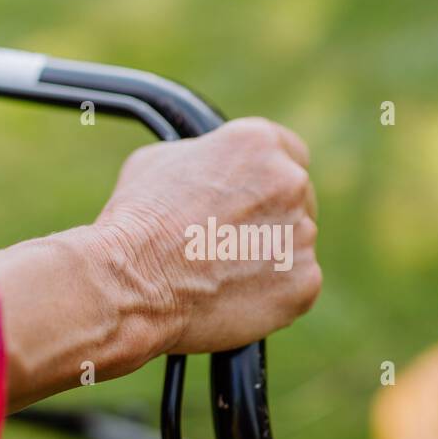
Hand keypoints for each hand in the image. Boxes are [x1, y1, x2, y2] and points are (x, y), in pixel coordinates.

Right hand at [95, 117, 320, 352]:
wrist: (132, 281)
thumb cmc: (137, 221)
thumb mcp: (160, 161)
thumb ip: (204, 157)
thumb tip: (212, 168)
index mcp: (259, 143)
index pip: (289, 154)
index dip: (268, 179)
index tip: (255, 199)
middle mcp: (290, 182)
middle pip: (298, 200)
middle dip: (272, 218)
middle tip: (233, 242)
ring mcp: (302, 233)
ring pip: (296, 245)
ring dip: (271, 256)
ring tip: (221, 273)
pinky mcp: (304, 281)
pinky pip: (297, 284)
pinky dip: (273, 293)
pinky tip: (233, 295)